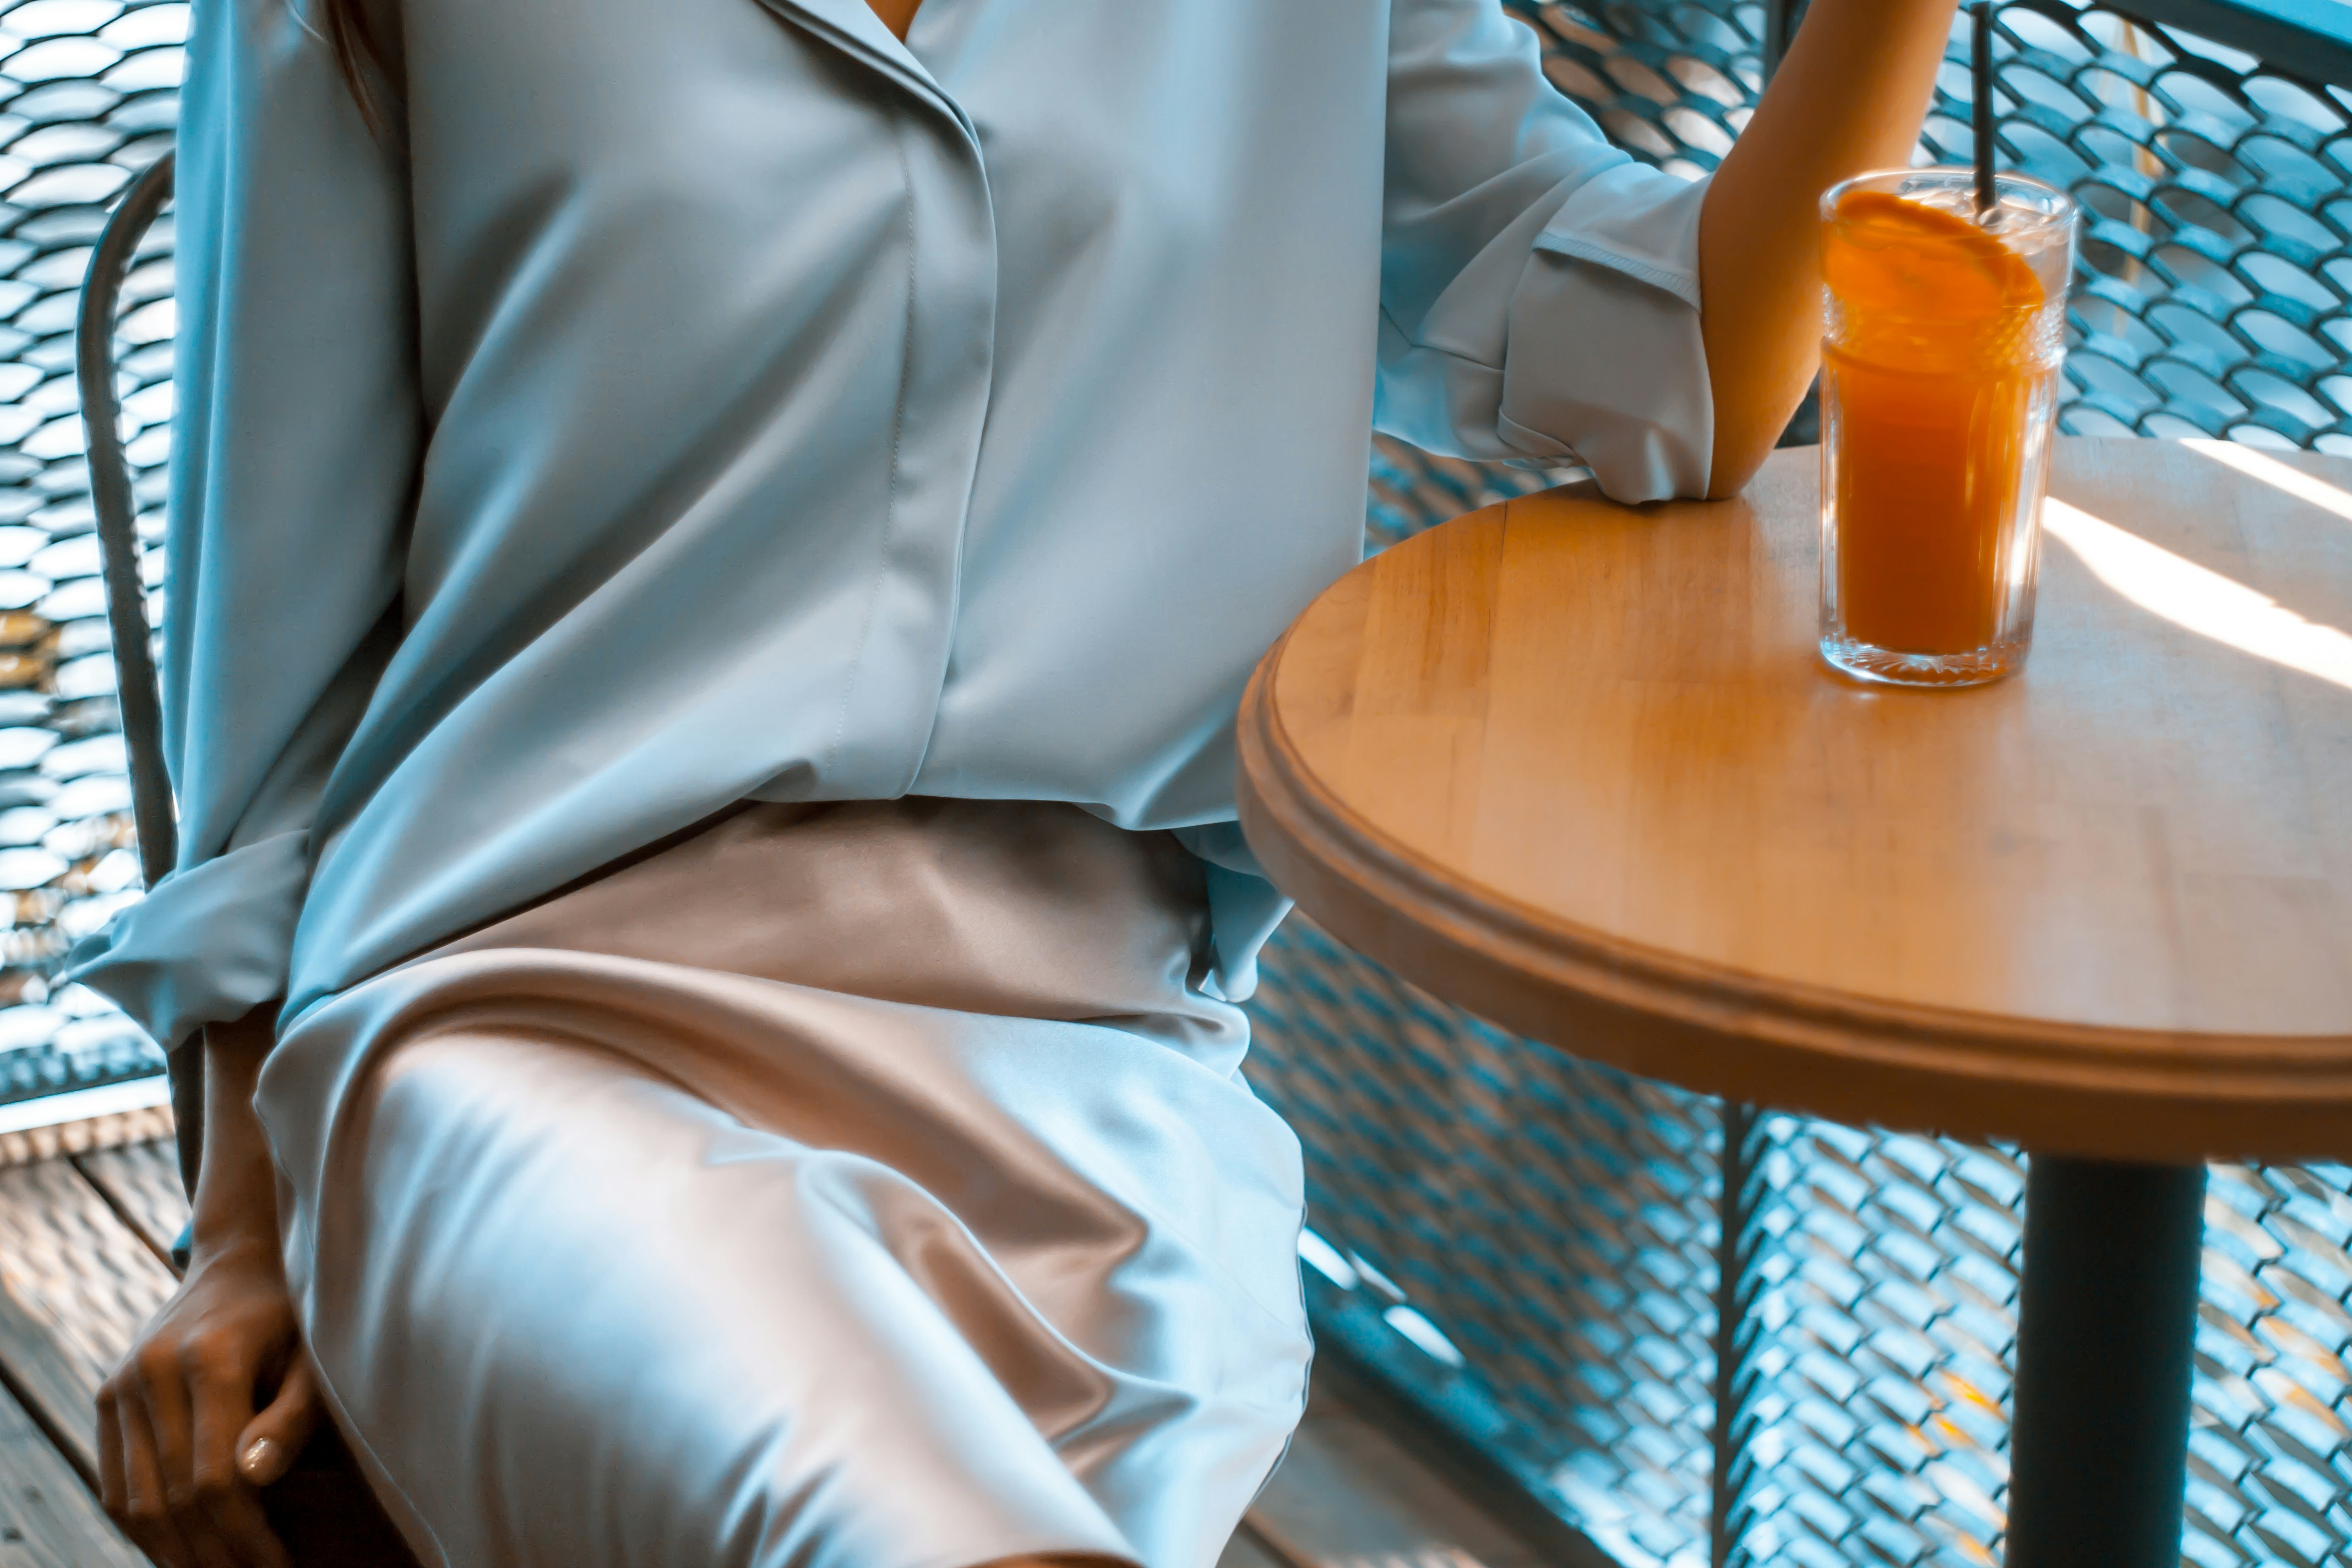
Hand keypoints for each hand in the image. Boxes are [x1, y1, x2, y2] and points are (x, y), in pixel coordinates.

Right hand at [97, 1235, 319, 1567]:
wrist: (239, 1266)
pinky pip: (114, 1483)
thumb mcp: (314, 1358)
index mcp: (210, 1358)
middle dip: (212, 1553)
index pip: (214, 1476)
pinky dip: (142, 1526)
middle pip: (172, 1495)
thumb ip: (292, 1416)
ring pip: (135, 1498)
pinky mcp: (106, 1397)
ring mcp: (121, 1384)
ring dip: (173, 1551)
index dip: (244, 1534)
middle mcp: (152, 1370)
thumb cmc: (295, 1318)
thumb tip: (254, 1482)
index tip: (277, 1566)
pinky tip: (181, 1549)